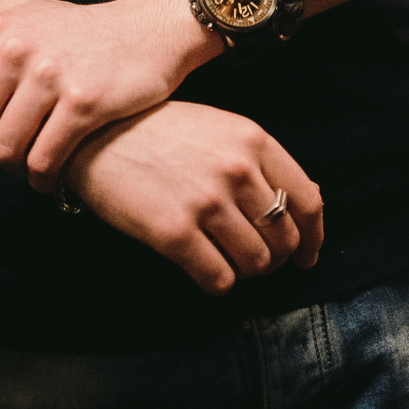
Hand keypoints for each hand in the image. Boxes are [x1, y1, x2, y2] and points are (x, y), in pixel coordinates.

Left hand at [0, 0, 221, 189]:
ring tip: (23, 162)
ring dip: (11, 169)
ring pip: (2, 151)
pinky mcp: (83, 103)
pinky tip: (49, 171)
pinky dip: (41, 177)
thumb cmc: (73, 25)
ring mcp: (50, 76)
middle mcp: (17, 49)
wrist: (147, 32)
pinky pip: (43, 160)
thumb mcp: (16, 7)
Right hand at [66, 100, 323, 294]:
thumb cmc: (159, 130)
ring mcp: (206, 201)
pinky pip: (220, 280)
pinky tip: (200, 264)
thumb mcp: (218, 127)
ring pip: (256, 263)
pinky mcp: (175, 233)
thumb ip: (260, 160)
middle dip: (274, 257)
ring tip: (222, 257)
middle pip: (284, 239)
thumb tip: (307, 202)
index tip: (307, 255)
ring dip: (244, 270)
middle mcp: (235, 169)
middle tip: (252, 257)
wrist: (95, 134)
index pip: (307, 200)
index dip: (313, 237)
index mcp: (251, 139)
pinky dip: (216, 281)